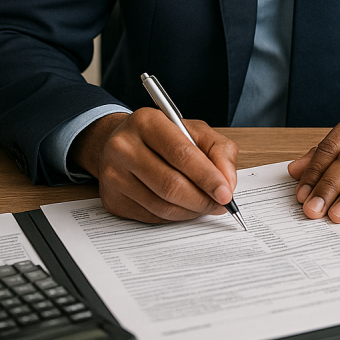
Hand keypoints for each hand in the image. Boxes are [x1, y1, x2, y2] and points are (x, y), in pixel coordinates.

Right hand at [69, 109, 239, 223]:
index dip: (207, 177)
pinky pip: (151, 217)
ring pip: (162, 206)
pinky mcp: (111, 200)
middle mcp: (124, 147)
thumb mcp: (194, 131)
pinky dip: (174, 216)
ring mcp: (113, 175)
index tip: (225, 193)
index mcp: (146, 122)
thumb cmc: (162, 137)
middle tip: (220, 204)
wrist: (119, 144)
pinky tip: (183, 207)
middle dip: (202, 199)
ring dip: (191, 211)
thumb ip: (219, 151)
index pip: (181, 153)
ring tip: (205, 205)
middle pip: (170, 184)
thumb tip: (228, 183)